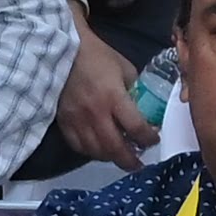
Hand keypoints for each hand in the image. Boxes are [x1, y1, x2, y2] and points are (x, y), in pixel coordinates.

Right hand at [55, 32, 156, 168]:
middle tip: (139, 165)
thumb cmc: (96, 56)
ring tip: (120, 157)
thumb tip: (141, 108)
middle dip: (130, 161)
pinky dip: (90, 152)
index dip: (148, 139)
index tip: (154, 140)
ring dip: (111, 158)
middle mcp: (95, 113)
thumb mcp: (125, 68)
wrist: (61, 50)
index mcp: (114, 97)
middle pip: (115, 148)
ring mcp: (77, 120)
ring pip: (95, 151)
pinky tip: (99, 150)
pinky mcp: (63, 122)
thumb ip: (134, 90)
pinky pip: (78, 146)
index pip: (136, 128)